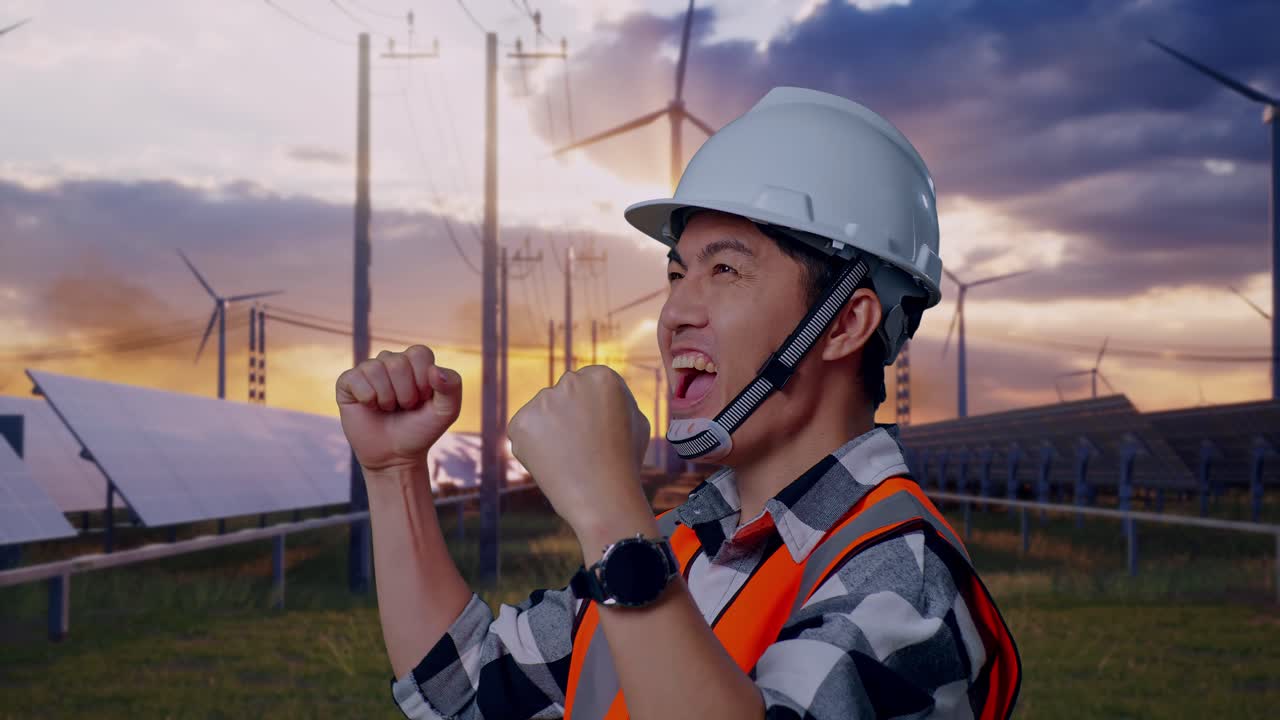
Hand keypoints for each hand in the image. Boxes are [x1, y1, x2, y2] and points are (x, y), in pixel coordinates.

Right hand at [335, 345, 462, 474]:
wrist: (395, 456)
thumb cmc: (421, 430)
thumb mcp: (446, 412)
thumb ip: (452, 387)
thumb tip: (434, 370)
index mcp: (415, 362)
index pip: (419, 353)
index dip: (423, 380)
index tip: (423, 399)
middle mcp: (391, 361)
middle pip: (397, 362)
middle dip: (405, 393)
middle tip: (404, 407)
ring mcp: (368, 370)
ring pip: (375, 368)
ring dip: (386, 397)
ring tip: (388, 408)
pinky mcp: (348, 382)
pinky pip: (355, 378)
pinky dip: (367, 398)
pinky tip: (370, 407)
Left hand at [507, 366, 651, 535]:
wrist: (603, 497)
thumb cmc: (625, 462)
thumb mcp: (637, 421)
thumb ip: (617, 400)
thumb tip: (599, 395)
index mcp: (601, 376)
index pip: (587, 384)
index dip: (592, 412)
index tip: (598, 432)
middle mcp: (570, 381)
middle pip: (563, 394)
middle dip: (568, 415)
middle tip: (581, 447)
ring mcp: (543, 401)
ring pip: (542, 412)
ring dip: (550, 430)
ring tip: (568, 458)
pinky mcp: (520, 423)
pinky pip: (524, 431)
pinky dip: (532, 446)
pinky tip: (552, 462)